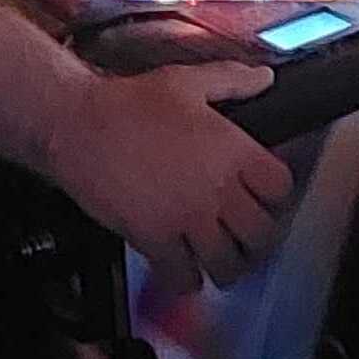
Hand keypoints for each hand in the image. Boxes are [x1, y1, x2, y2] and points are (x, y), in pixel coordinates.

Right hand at [61, 57, 295, 298]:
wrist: (77, 125)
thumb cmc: (128, 104)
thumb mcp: (187, 81)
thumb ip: (233, 80)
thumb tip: (264, 79)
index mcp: (233, 151)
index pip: (280, 188)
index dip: (275, 195)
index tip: (265, 198)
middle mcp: (218, 189)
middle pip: (262, 233)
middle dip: (257, 238)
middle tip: (246, 235)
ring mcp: (188, 219)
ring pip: (229, 263)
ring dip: (227, 264)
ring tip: (219, 258)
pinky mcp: (156, 240)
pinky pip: (184, 276)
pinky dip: (187, 279)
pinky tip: (182, 270)